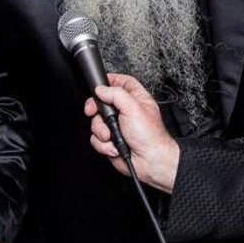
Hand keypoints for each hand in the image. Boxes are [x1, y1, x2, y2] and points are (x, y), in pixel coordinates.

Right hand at [85, 73, 179, 193]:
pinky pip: (97, 139)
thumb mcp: (133, 108)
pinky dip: (104, 144)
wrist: (149, 161)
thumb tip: (101, 89)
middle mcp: (125, 111)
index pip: (120, 82)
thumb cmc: (149, 135)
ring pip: (96, 122)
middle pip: (102, 103)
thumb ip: (116, 94)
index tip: (99, 86)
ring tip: (112, 136)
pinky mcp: (111, 140)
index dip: (109, 81)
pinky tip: (114, 146)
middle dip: (96, 110)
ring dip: (102, 131)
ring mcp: (117, 126)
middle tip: (94, 112)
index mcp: (135, 98)